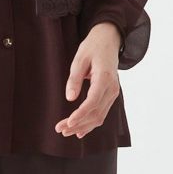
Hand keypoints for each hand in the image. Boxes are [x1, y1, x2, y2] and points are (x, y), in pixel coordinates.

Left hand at [55, 23, 121, 137]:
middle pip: (96, 113)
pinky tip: (80, 132)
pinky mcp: (110, 95)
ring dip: (83, 126)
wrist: (109, 41)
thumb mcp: (79, 58)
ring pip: (99, 116)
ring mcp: (113, 93)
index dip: (80, 114)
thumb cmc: (93, 47)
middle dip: (78, 124)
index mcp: (105, 77)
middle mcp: (112, 88)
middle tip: (59, 129)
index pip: (93, 101)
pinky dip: (91, 124)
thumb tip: (70, 98)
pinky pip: (102, 113)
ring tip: (65, 132)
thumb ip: (75, 79)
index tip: (68, 122)